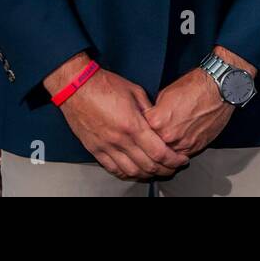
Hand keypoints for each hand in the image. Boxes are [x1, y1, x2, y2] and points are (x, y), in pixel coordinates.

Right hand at [45, 54, 187, 180]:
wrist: (77, 87)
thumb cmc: (106, 85)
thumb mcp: (136, 92)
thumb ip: (149, 111)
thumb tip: (160, 122)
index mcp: (133, 125)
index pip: (158, 152)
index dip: (173, 160)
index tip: (182, 160)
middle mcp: (120, 140)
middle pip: (147, 165)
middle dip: (165, 170)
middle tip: (174, 168)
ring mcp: (106, 147)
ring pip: (131, 171)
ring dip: (147, 175)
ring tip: (158, 172)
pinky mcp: (95, 149)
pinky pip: (113, 169)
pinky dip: (127, 174)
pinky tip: (135, 172)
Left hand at [144, 67, 235, 158]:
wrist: (218, 89)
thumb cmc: (195, 86)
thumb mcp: (165, 94)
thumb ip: (156, 111)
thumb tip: (152, 119)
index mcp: (157, 121)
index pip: (140, 132)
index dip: (142, 128)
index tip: (143, 127)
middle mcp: (169, 135)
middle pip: (153, 146)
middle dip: (153, 140)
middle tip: (157, 134)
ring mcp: (183, 143)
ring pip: (167, 154)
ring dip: (167, 148)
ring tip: (171, 137)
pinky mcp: (196, 146)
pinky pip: (183, 154)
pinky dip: (180, 149)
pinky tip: (182, 138)